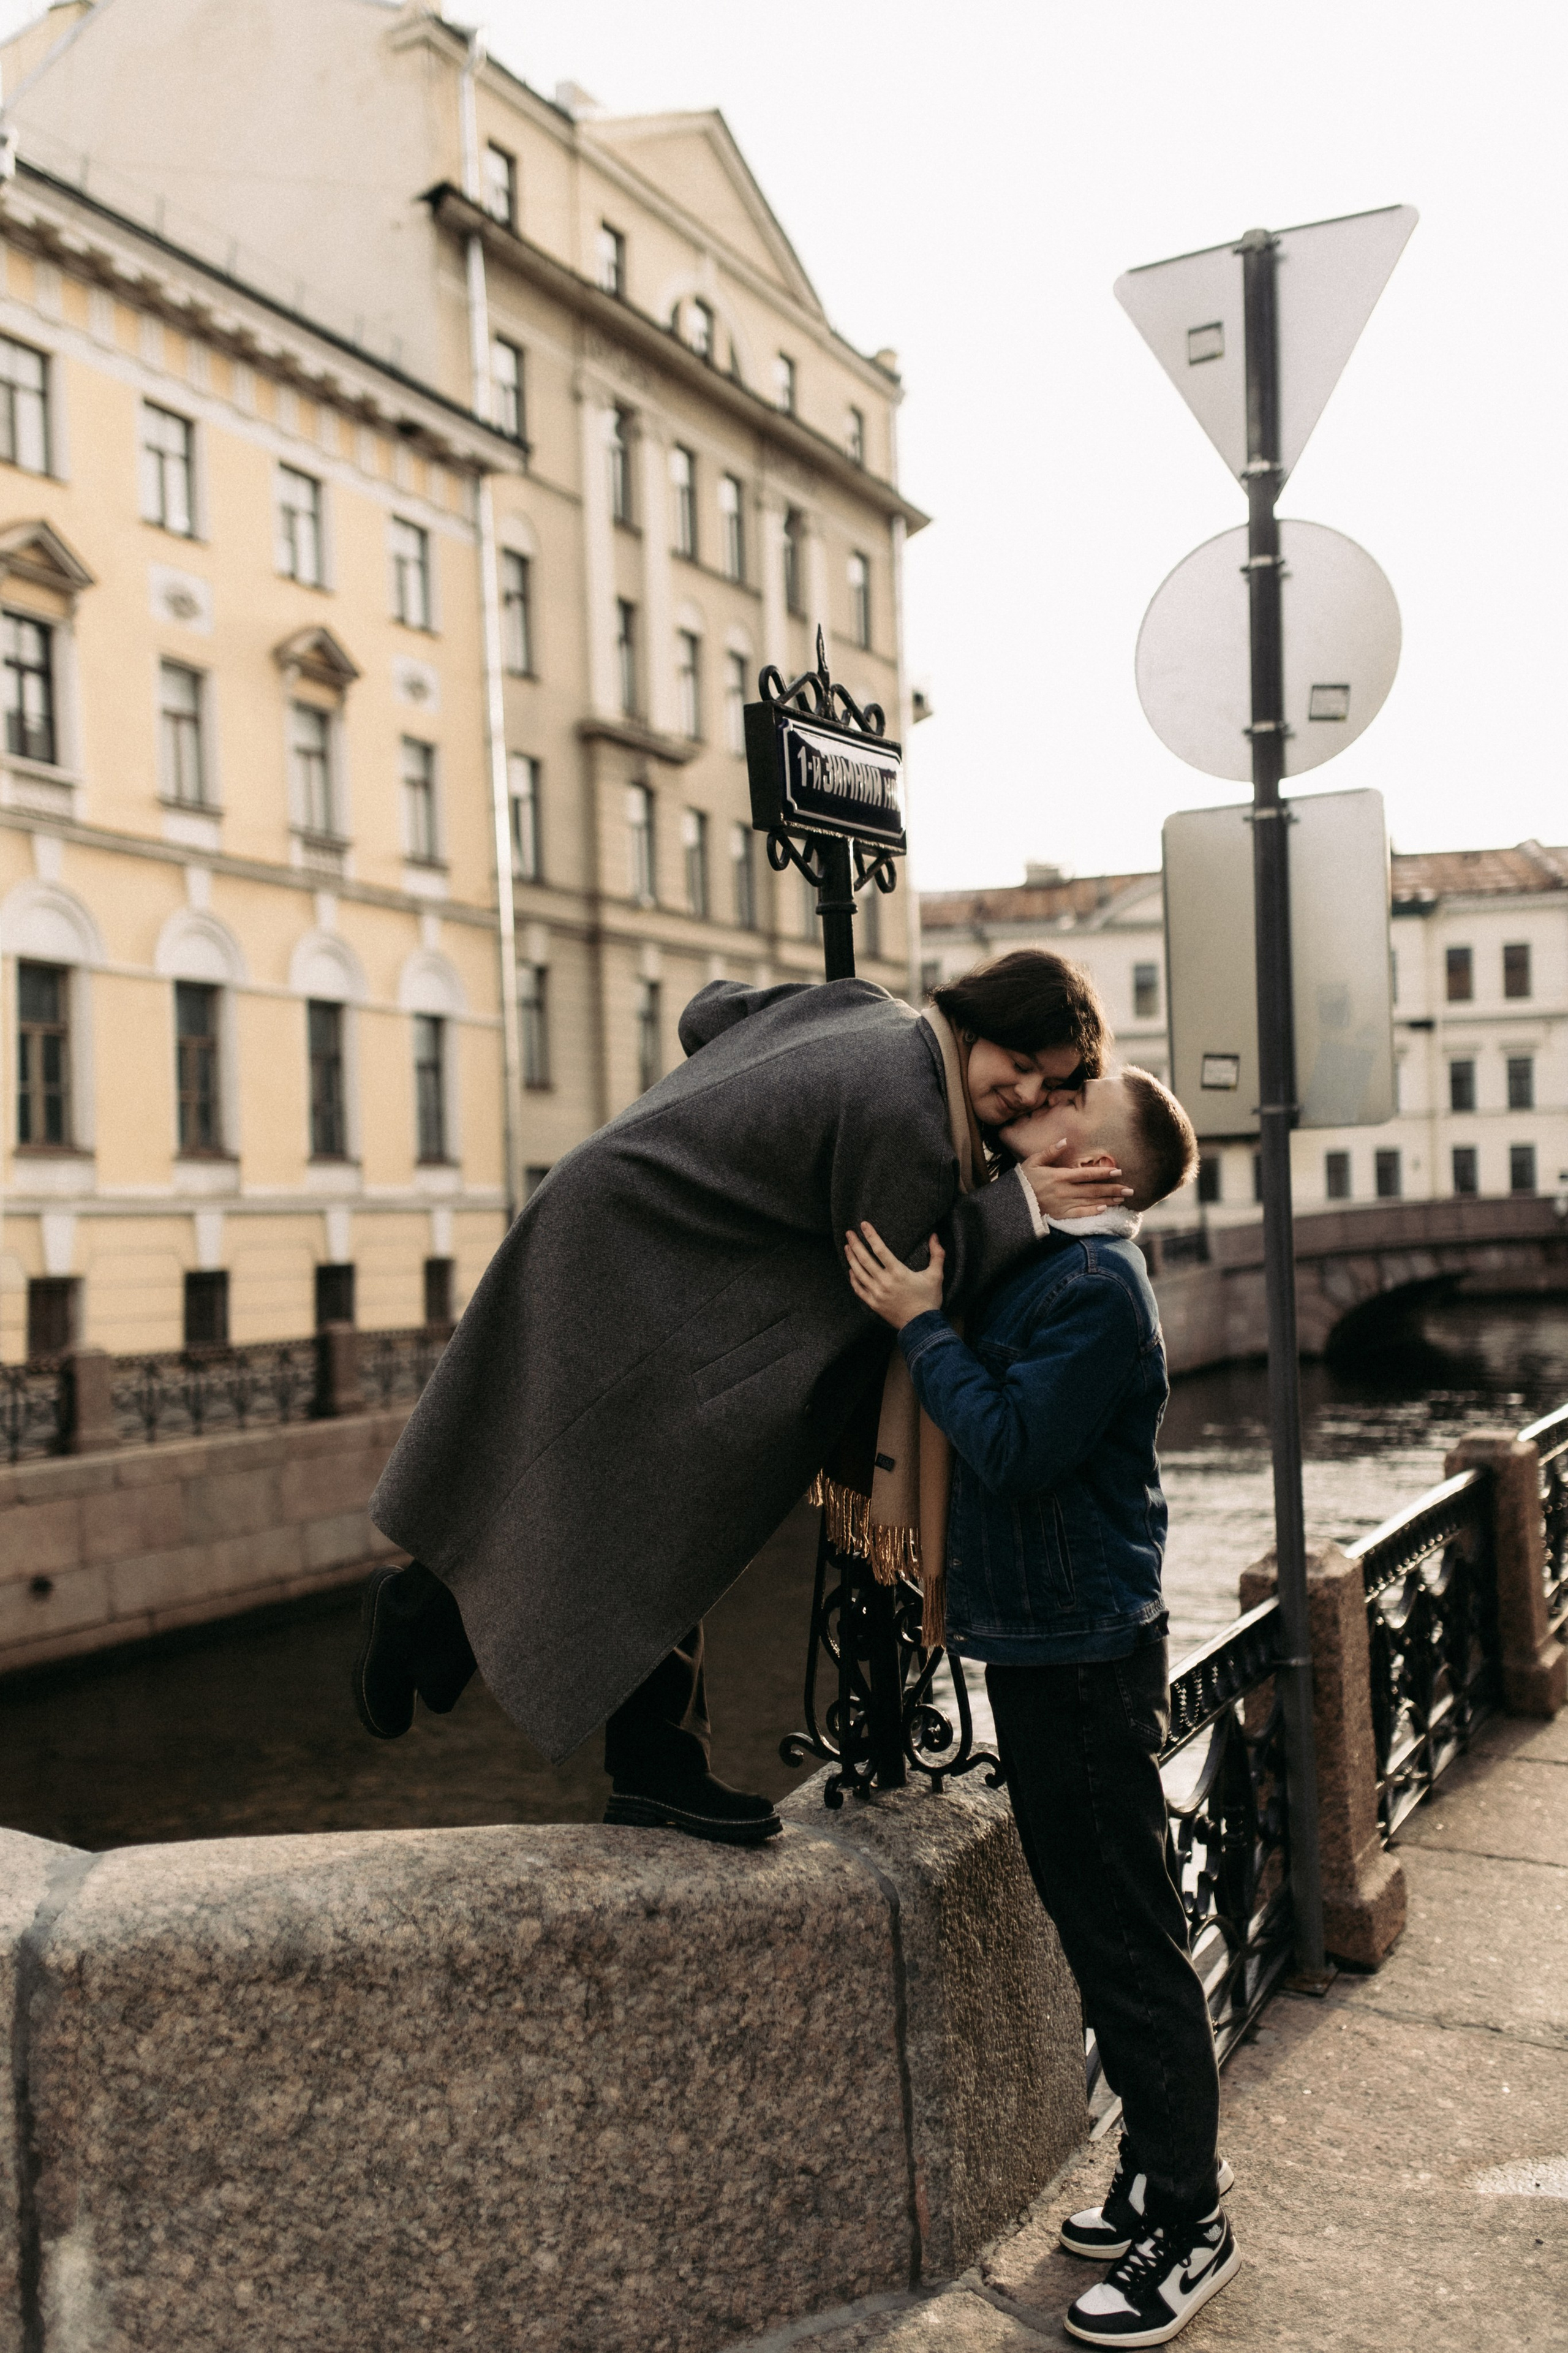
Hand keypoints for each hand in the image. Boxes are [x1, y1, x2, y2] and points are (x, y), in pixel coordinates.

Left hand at [844, 1223, 945, 1329]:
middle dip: (855, 1244)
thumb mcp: (936, 1276)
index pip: (880, 1249)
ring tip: (847, 1247)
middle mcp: (884, 1282)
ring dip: (851, 1259)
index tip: (863, 1225)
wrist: (921, 1326)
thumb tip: (935, 1236)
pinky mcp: (873, 1304)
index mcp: (898, 1272)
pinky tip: (851, 1270)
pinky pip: (858, 1289)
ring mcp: (876, 1293)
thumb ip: (937, 1254)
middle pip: (864, 1259)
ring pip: (858, 1273)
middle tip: (848, 1233)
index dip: (870, 1235)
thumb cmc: (929, 1300)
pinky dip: (853, 1278)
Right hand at [1019, 1143, 1133, 1220]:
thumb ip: (1050, 1151)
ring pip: (1090, 1202)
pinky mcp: (1060, 1215)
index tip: (1118, 1171)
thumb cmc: (1022, 1181)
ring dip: (1108, 1200)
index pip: (1086, 1174)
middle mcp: (1064, 1191)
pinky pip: (1080, 1214)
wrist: (1012, 1204)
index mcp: (1059, 1176)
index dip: (1103, 1173)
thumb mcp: (1032, 1161)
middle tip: (1130, 1189)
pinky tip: (1104, 1209)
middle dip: (1113, 1189)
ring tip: (1122, 1198)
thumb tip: (1065, 1140)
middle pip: (1093, 1189)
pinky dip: (1092, 1211)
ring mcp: (1063, 1204)